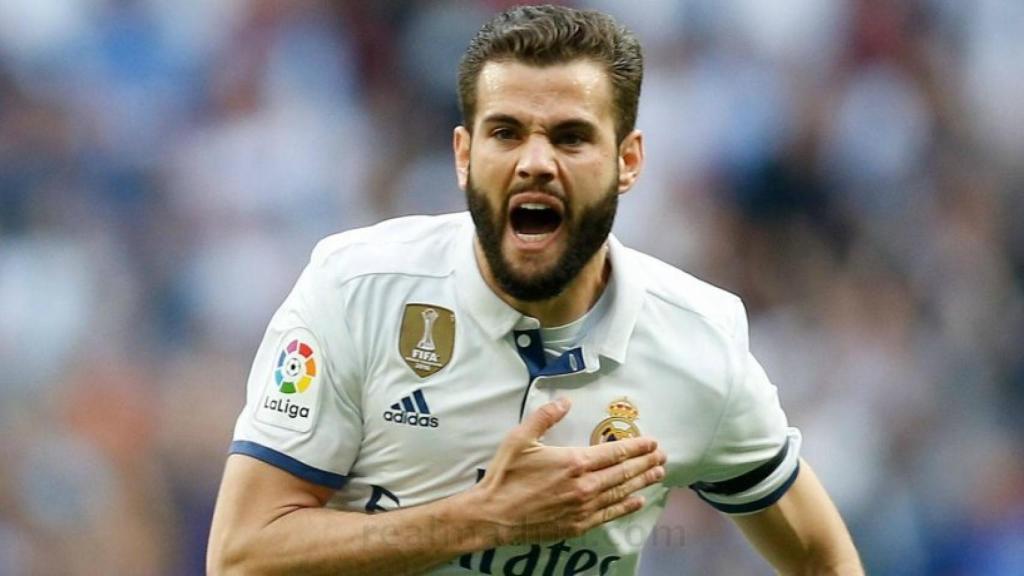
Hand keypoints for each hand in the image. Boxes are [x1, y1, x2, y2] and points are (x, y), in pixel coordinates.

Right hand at [468, 397, 665, 544]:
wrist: (494, 515)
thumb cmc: (506, 476)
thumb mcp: (520, 439)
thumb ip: (545, 417)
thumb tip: (565, 401)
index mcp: (574, 462)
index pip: (614, 452)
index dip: (636, 446)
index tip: (652, 442)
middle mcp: (585, 486)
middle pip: (624, 472)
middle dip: (646, 463)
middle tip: (663, 457)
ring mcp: (584, 508)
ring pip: (620, 492)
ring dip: (641, 482)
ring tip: (658, 474)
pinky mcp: (578, 525)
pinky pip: (609, 514)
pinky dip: (626, 506)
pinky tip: (638, 501)